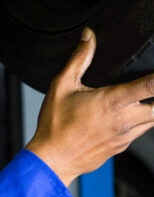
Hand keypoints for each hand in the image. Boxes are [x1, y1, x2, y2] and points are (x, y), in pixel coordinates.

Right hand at [26, 28, 153, 186]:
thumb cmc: (55, 124)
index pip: (149, 86)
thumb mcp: (61, 85)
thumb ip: (79, 59)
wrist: (52, 158)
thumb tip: (88, 37)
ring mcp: (125, 136)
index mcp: (111, 101)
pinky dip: (138, 122)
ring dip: (150, 109)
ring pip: (153, 121)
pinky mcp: (121, 147)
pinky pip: (139, 132)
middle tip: (148, 88)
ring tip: (135, 101)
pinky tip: (120, 117)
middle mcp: (124, 120)